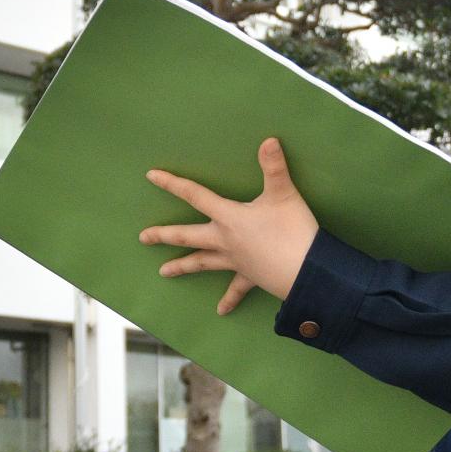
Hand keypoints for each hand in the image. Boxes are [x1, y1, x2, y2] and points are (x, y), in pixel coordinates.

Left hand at [140, 136, 320, 315]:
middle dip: (164, 236)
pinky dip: (229, 299)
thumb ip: (274, 167)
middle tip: (143, 238)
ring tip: (163, 272)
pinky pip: (236, 289)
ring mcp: (235, 262)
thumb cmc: (293, 231)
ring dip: (183, 267)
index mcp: (229, 217)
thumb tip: (269, 140)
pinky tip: (221, 311)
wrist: (307, 273)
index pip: (195, 196)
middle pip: (188, 236)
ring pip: (203, 263)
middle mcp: (225, 241)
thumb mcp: (284, 194)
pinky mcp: (251, 278)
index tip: (151, 176)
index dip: (173, 184)